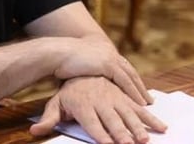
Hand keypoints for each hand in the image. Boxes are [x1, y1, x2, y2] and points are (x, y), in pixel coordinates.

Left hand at [30, 76, 167, 143]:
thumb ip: (49, 119)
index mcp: (84, 104)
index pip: (93, 123)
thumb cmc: (68, 89)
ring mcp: (115, 93)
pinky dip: (149, 115)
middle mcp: (101, 99)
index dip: (101, 135)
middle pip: (113, 119)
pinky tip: (159, 125)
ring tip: (146, 139)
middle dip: (123, 133)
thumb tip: (34, 132)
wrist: (78, 58)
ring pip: (129, 111)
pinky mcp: (124, 91)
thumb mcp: (56, 103)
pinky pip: (138, 103)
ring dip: (139, 126)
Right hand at [55, 36, 151, 104]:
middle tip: (148, 98)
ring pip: (130, 77)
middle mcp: (109, 52)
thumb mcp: (77, 65)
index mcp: (103, 50)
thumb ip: (86, 72)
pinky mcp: (108, 64)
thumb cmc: (59, 61)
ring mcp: (110, 57)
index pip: (120, 66)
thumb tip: (86, 81)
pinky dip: (133, 92)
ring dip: (140, 91)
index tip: (136, 89)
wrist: (55, 53)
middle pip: (129, 71)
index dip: (129, 79)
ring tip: (147, 104)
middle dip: (139, 86)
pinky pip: (125, 80)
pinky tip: (139, 101)